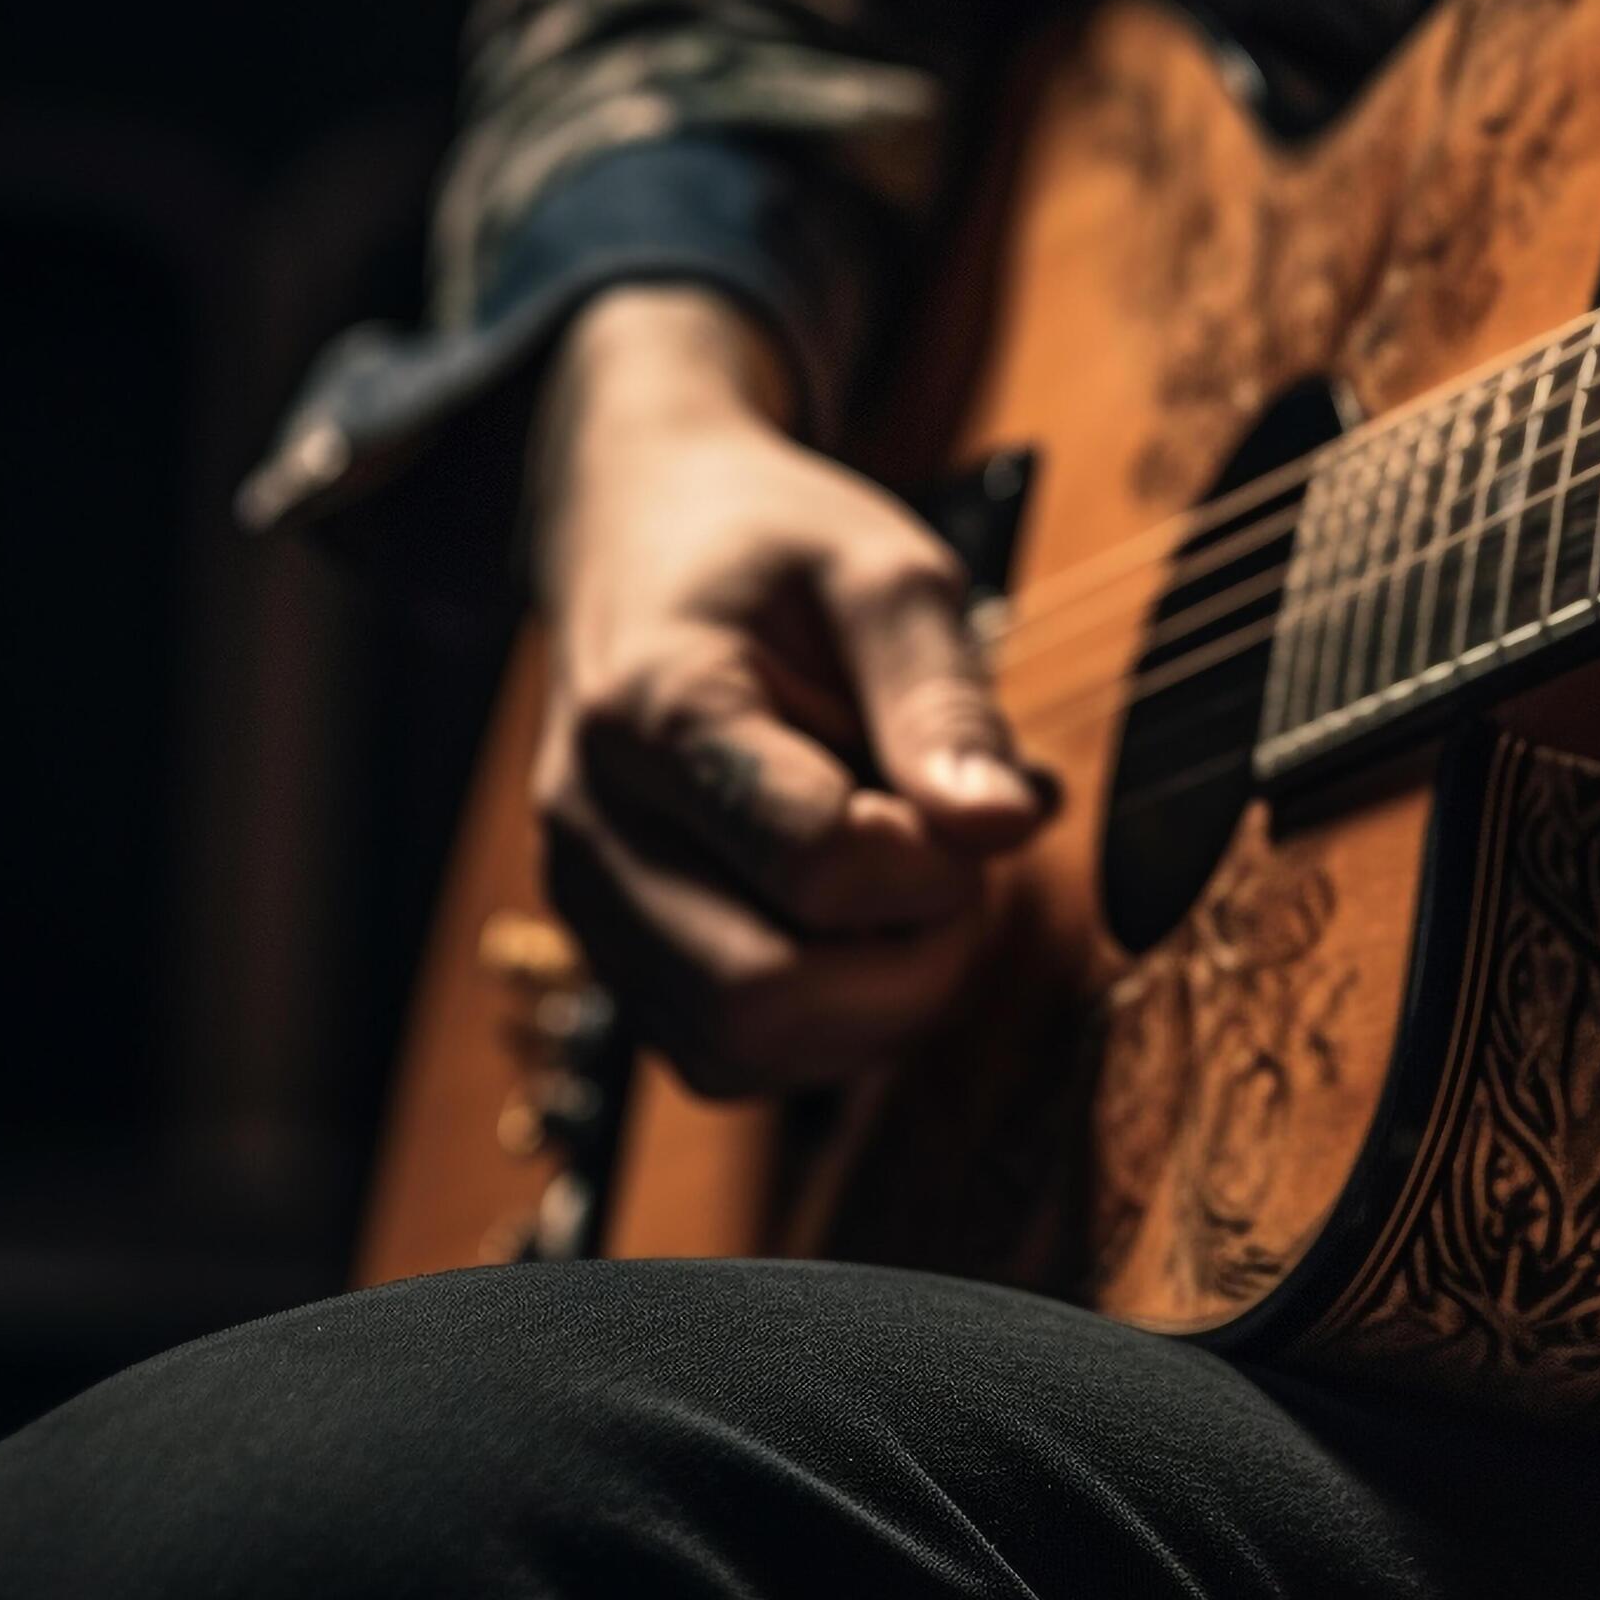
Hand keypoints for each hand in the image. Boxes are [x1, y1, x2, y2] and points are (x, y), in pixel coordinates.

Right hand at [530, 284, 1050, 1094]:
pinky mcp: (619, 960)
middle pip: (765, 1000)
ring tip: (901, 883)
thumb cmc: (773, 553)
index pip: (815, 863)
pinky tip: (856, 922)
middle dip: (908, 959)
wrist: (643, 542)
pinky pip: (730, 1057)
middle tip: (950, 863)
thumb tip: (1006, 828)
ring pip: (742, 1052)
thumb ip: (947, 701)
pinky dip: (825, 1019)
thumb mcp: (885, 573)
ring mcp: (593, 907)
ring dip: (870, 999)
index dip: (932, 860)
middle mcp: (597, 827)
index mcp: (656, 711)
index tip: (966, 796)